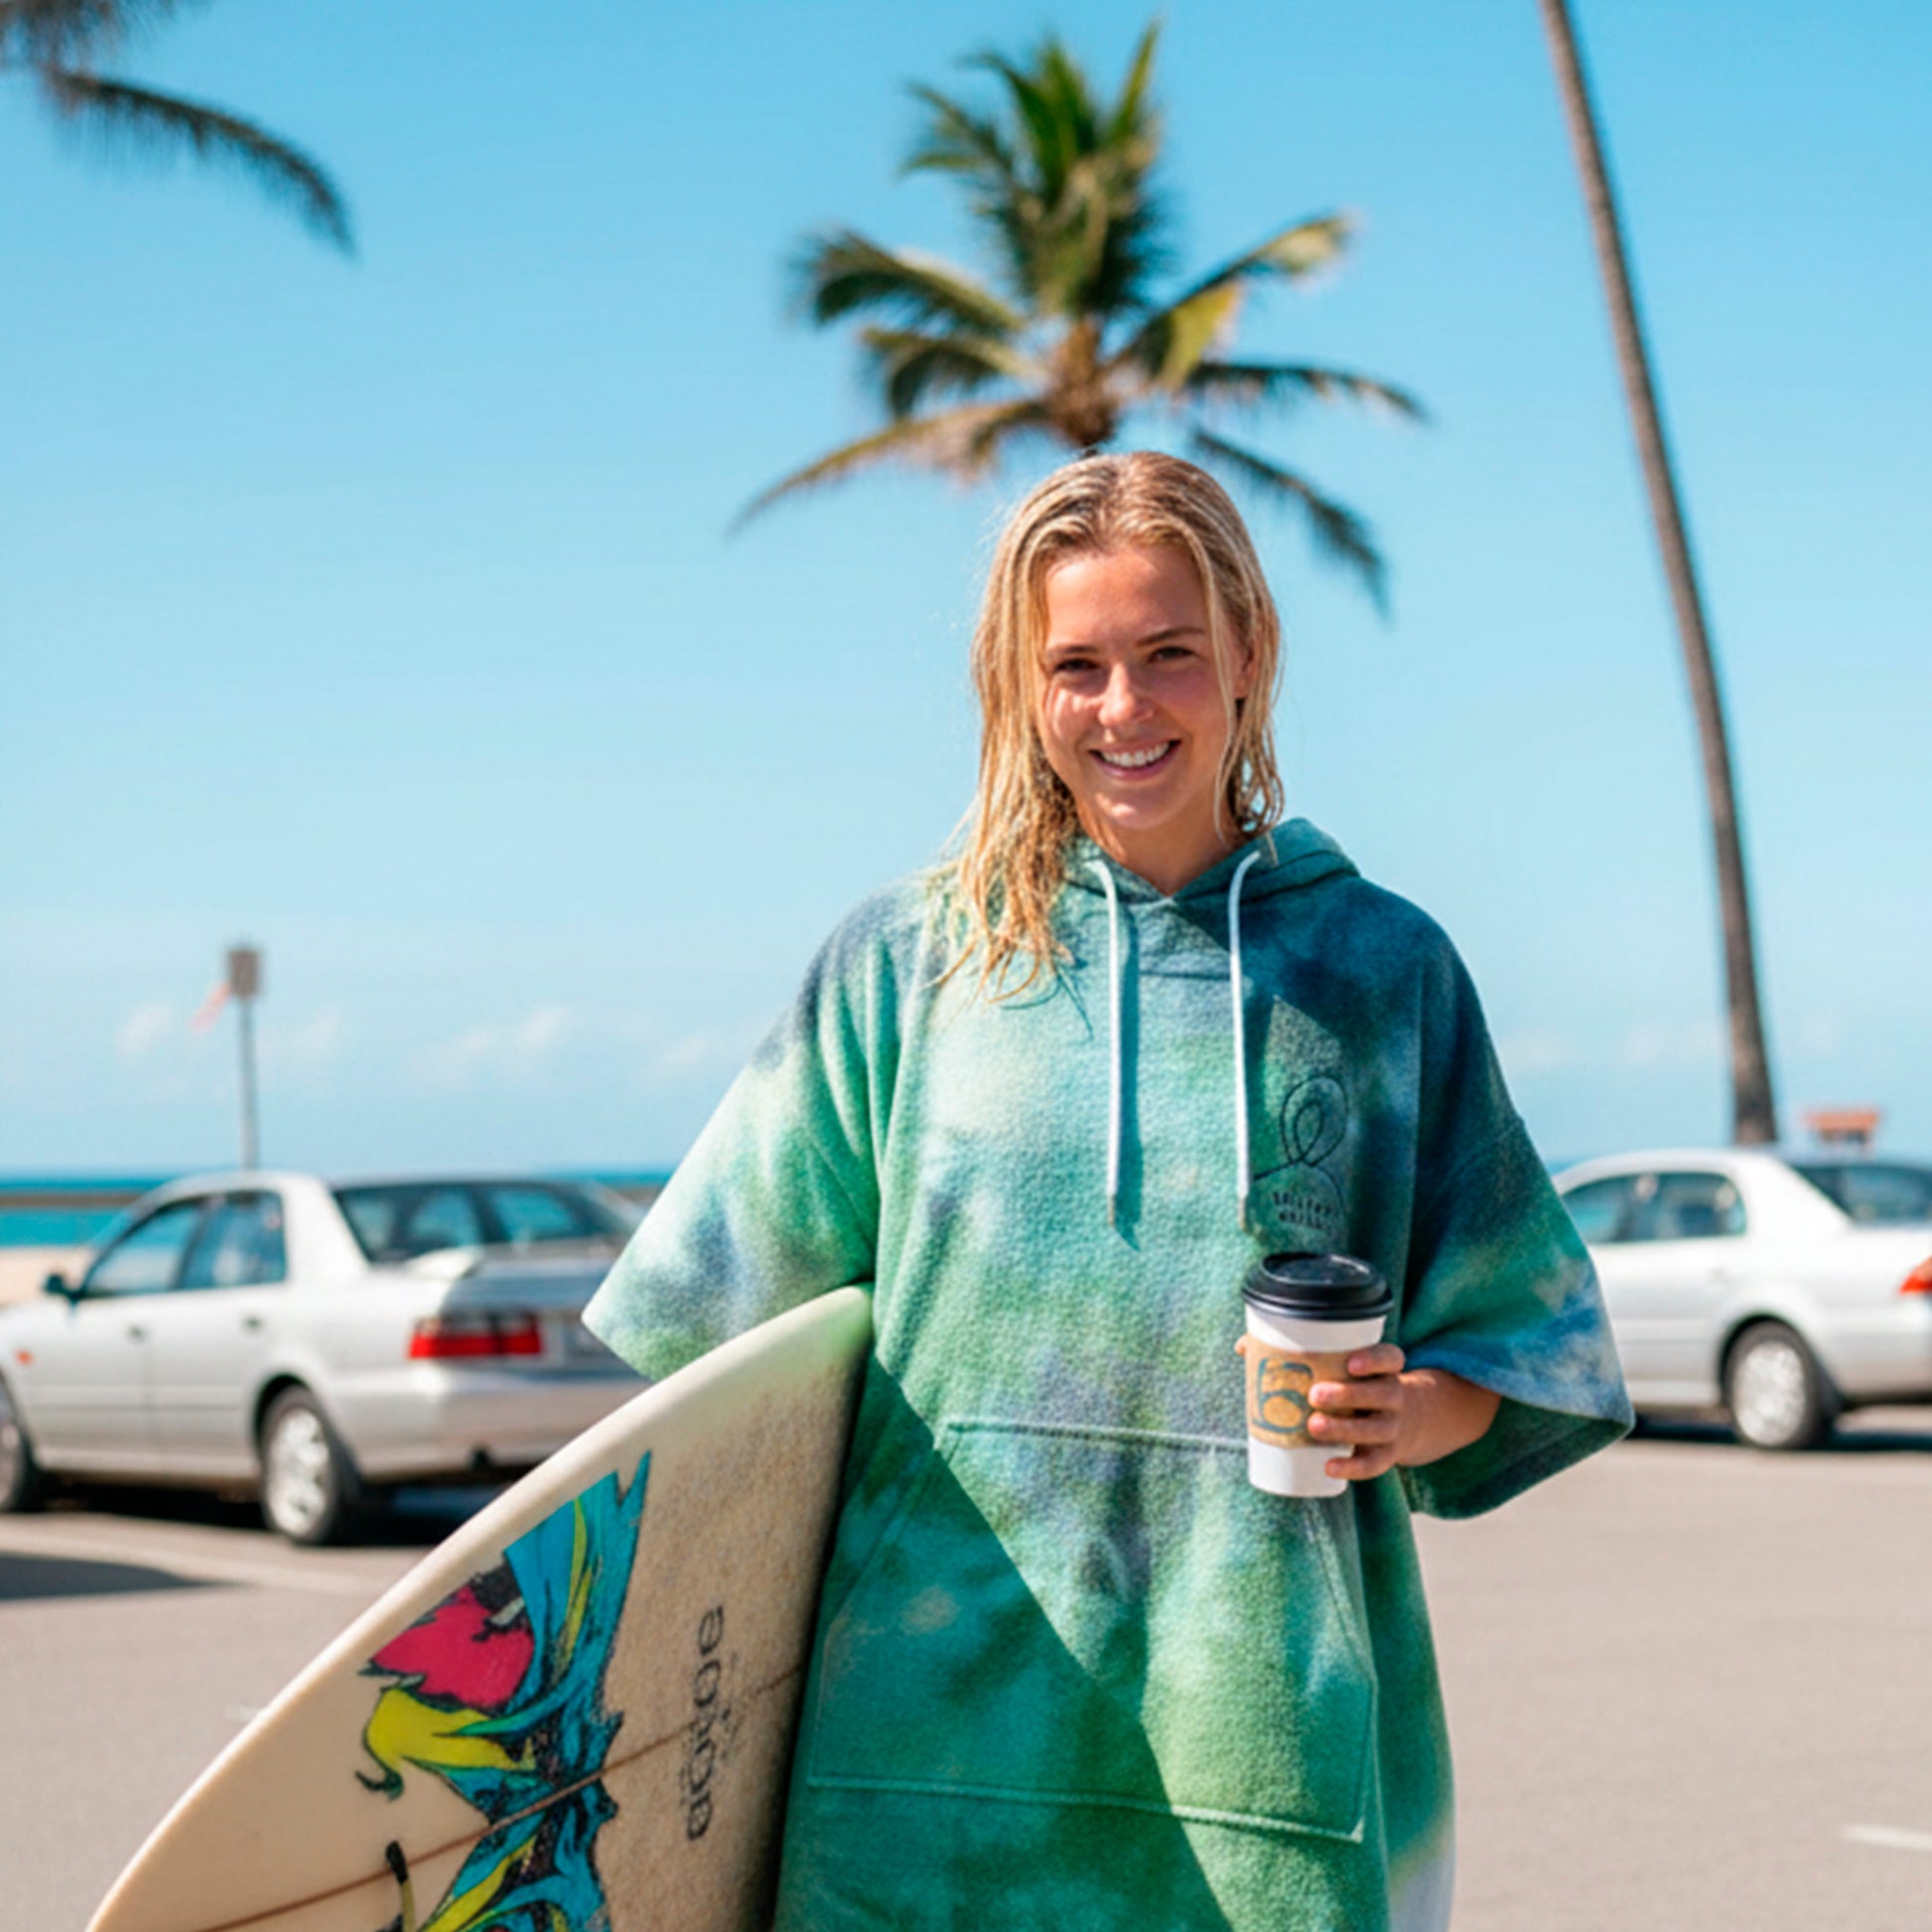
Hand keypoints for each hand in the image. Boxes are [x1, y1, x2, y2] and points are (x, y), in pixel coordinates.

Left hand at [1307, 1344, 1500, 1482]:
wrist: (1413, 1421)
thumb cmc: (1366, 1386)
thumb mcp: (1359, 1368)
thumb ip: (1318, 1358)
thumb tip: (1254, 1349)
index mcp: (1388, 1370)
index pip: (1390, 1359)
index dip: (1373, 1360)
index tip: (1351, 1363)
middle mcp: (1396, 1397)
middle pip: (1382, 1394)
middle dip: (1348, 1395)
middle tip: (1315, 1394)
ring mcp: (1394, 1428)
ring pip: (1376, 1430)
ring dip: (1345, 1429)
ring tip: (1314, 1426)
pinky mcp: (1387, 1455)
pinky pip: (1374, 1464)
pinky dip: (1352, 1468)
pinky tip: (1329, 1467)